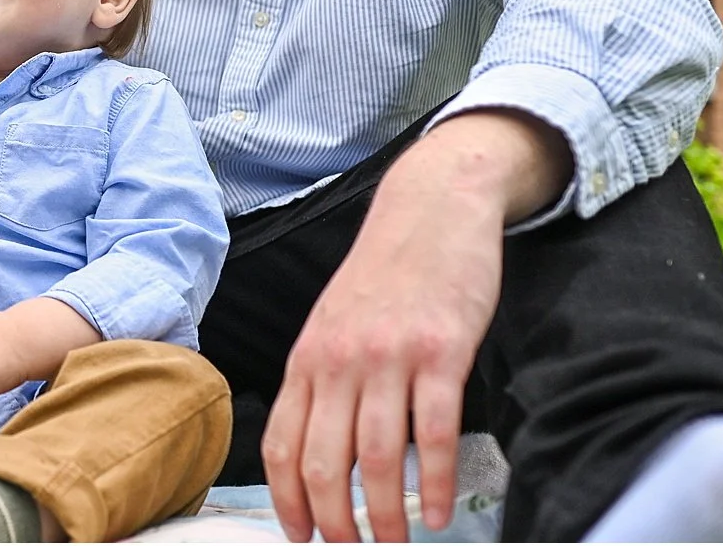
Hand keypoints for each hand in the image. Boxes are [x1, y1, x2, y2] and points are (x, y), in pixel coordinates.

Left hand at [262, 113, 564, 542]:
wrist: (430, 209)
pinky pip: (434, 432)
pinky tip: (441, 510)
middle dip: (334, 523)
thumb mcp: (333, 324)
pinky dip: (436, 481)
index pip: (280, 444)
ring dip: (385, 515)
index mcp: (307, 359)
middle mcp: (339, 360)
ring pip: (377, 456)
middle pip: (322, 461)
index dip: (286, 501)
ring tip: (396, 545)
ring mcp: (389, 356)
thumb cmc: (384, 274)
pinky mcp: (441, 351)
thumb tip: (317, 448)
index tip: (300, 538)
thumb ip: (323, 380)